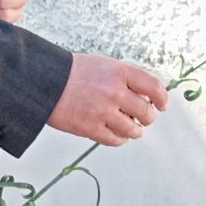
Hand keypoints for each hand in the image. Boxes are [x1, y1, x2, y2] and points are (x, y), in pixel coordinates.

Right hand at [49, 54, 166, 145]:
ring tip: (132, 129)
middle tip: (144, 118)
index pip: (154, 87)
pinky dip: (120, 139)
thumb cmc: (74, 72)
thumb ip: (125, 79)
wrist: (44, 81)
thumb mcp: (104, 65)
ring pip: (133, 129)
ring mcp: (103, 111)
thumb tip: (146, 98)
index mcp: (120, 72)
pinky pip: (115, 140)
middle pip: (145, 112)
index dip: (162, 98)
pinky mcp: (90, 128)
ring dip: (135, 131)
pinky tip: (118, 135)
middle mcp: (115, 91)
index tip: (162, 105)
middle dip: (148, 117)